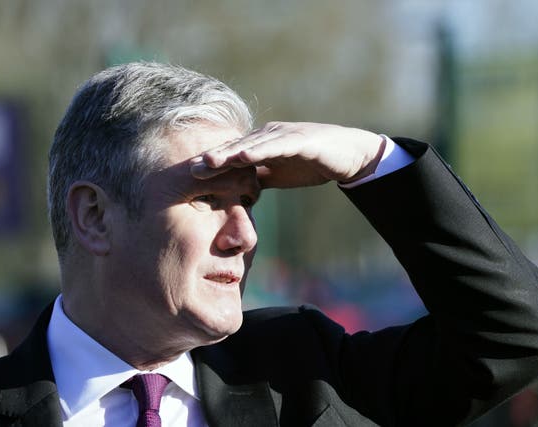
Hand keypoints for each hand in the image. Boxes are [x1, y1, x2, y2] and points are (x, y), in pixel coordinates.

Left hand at [190, 122, 385, 187]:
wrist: (347, 155)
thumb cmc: (311, 163)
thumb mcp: (278, 174)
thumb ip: (258, 179)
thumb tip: (236, 194)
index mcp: (260, 144)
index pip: (232, 155)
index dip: (212, 164)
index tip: (190, 175)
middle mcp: (267, 136)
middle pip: (236, 148)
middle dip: (213, 158)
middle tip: (190, 168)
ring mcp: (283, 135)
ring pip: (251, 145)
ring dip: (229, 153)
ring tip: (209, 161)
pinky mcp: (300, 139)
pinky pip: (276, 146)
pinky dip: (259, 150)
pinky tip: (243, 156)